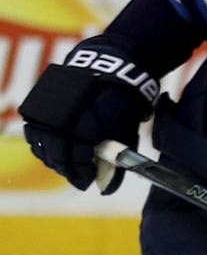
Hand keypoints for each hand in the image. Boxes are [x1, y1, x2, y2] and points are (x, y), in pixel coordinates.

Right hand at [16, 40, 160, 192]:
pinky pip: (33, 130)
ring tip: (65, 164)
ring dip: (52, 158)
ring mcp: (48, 111)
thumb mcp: (126, 133)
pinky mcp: (40, 103)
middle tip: (77, 176)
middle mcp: (63, 121)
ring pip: (41, 145)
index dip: (81, 176)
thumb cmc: (124, 103)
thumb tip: (104, 188)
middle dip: (66, 169)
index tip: (87, 183)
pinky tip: (52, 148)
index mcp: (86, 129)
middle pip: (56, 156)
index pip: (77, 163)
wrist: (110, 66)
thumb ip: (114, 161)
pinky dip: (41, 143)